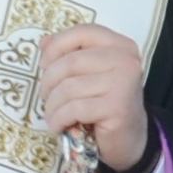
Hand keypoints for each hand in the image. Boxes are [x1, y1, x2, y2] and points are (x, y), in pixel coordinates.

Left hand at [30, 25, 152, 172]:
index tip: (44, 64)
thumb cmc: (106, 105)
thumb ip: (70, 55)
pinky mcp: (116, 107)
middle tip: (45, 97)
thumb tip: (43, 42)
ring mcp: (123, 83)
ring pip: (68, 87)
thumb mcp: (89, 75)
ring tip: (52, 115)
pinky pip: (73, 108)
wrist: (129, 140)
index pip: (83, 32)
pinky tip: (58, 126)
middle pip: (71, 62)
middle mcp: (126, 60)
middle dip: (48, 82)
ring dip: (52, 105)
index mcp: (121, 46)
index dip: (57, 45)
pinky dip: (58, 119)